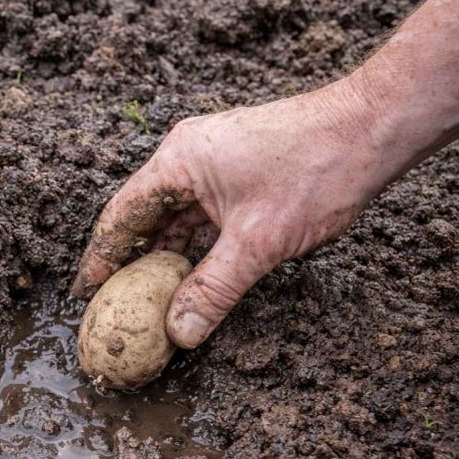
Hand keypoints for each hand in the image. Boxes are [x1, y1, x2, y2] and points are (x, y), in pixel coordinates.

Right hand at [71, 79, 398, 348]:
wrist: (374, 126)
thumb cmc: (317, 168)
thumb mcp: (258, 243)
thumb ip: (213, 289)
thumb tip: (180, 332)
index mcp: (177, 162)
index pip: (120, 216)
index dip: (100, 258)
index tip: (84, 293)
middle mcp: (187, 157)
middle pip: (144, 218)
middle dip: (131, 263)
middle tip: (117, 306)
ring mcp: (214, 162)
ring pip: (176, 219)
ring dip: (167, 258)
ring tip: (152, 302)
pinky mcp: (239, 172)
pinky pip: (203, 215)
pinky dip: (196, 247)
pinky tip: (194, 278)